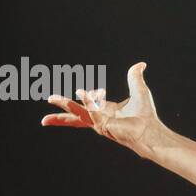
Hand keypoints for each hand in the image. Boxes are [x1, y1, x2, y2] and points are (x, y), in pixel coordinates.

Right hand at [42, 61, 162, 153]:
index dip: (79, 101)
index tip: (75, 94)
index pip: (85, 109)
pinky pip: (92, 111)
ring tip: (51, 98)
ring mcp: (100, 124)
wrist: (151, 130)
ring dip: (65, 105)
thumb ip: (134, 78)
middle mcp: (100, 119)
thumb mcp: (139, 91)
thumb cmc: (146, 116)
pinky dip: (87, 101)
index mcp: (104, 111)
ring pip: (78, 113)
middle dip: (59, 117)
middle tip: (44, 121)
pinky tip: (82, 92)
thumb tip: (140, 65)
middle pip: (75, 117)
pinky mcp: (103, 125)